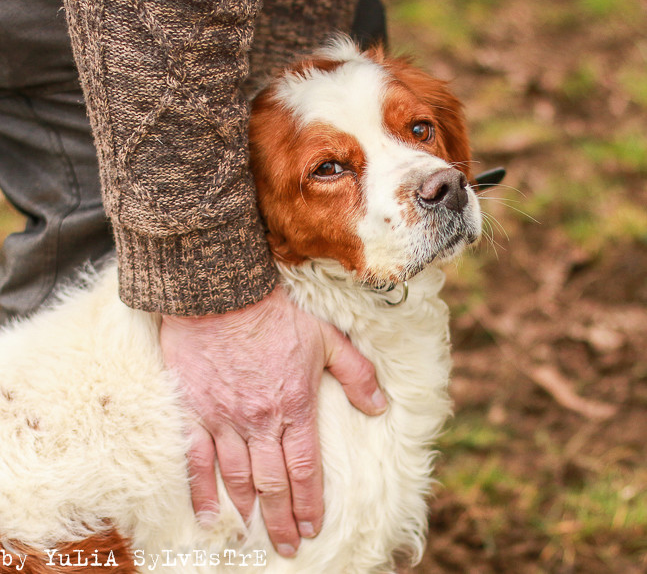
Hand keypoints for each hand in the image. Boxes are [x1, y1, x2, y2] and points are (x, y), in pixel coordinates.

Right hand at [159, 286, 385, 556]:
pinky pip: (196, 461)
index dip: (310, 503)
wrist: (221, 291)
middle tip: (289, 547)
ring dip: (250, 512)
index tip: (314, 528)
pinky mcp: (193, 412)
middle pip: (273, 483)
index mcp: (294, 405)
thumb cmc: (275, 312)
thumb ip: (356, 374)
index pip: (305, 469)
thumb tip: (379, 408)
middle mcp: (260, 421)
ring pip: (238, 478)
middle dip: (283, 520)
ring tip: (257, 536)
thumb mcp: (327, 337)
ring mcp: (224, 419)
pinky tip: (209, 517)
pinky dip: (201, 492)